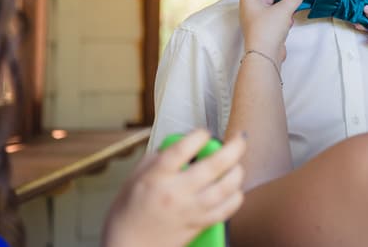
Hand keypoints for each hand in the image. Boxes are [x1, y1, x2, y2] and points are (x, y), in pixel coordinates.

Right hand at [103, 130, 245, 246]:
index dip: (199, 136)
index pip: (182, 149)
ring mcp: (189, 210)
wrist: (127, 246)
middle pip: (213, 165)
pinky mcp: (198, 225)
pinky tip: (234, 189)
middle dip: (234, 147)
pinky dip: (235, 197)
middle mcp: (175, 192)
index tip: (205, 132)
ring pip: (225, 188)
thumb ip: (160, 157)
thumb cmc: (128, 211)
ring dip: (237, 172)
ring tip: (237, 164)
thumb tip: (183, 143)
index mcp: (156, 176)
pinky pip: (225, 210)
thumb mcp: (135, 176)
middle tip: (240, 138)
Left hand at [238, 0, 306, 65]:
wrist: (265, 56)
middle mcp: (251, 9)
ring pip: (271, 6)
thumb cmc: (267, 31)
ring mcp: (258, 20)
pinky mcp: (265, 29)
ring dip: (283, 6)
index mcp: (249, 0)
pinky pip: (274, 17)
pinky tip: (289, 22)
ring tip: (291, 9)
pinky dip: (283, 17)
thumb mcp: (284, 9)